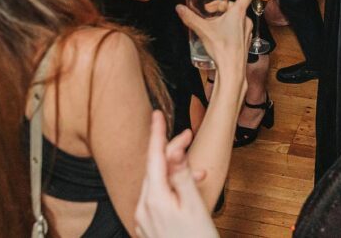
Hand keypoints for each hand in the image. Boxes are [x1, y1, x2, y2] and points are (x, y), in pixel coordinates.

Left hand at [135, 112, 216, 237]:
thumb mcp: (193, 204)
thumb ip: (181, 175)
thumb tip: (173, 150)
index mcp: (154, 199)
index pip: (153, 156)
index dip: (156, 133)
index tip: (157, 113)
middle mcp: (143, 208)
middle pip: (154, 168)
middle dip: (170, 152)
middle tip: (187, 137)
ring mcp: (143, 219)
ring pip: (156, 184)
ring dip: (174, 172)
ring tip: (198, 174)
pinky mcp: (148, 227)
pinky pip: (157, 199)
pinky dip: (171, 189)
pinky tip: (186, 192)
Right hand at [176, 0, 254, 73]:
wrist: (232, 69)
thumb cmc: (221, 47)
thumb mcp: (203, 30)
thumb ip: (190, 18)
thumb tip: (179, 8)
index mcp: (238, 13)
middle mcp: (245, 20)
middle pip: (233, 7)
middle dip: (220, 7)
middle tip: (208, 11)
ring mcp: (247, 31)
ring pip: (236, 18)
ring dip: (224, 18)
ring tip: (212, 24)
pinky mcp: (245, 41)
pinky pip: (238, 28)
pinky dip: (229, 27)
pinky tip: (219, 35)